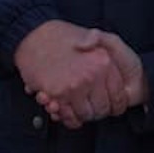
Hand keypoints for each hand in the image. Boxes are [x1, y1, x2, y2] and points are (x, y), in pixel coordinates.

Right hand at [34, 29, 148, 124]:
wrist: (33, 35)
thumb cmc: (62, 36)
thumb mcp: (94, 34)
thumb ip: (110, 48)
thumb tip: (116, 66)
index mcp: (104, 62)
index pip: (119, 97)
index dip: (115, 104)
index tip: (110, 104)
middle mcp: (92, 75)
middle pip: (103, 109)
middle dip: (98, 111)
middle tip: (91, 105)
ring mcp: (75, 85)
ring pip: (86, 115)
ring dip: (82, 114)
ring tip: (78, 106)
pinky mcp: (58, 93)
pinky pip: (69, 117)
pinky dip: (68, 118)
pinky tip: (66, 109)